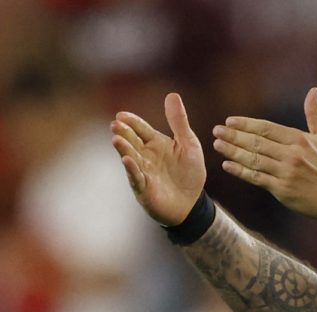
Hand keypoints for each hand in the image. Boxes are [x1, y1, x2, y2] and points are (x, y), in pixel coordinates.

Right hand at [111, 93, 205, 225]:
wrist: (192, 202)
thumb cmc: (189, 173)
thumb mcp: (188, 144)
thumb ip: (179, 122)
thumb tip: (172, 95)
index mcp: (155, 143)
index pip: (140, 129)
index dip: (132, 122)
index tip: (122, 115)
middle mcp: (145, 156)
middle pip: (132, 141)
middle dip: (123, 133)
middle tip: (115, 124)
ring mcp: (143, 171)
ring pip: (130, 157)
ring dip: (123, 149)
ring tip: (116, 139)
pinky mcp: (144, 188)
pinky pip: (136, 177)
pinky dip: (132, 169)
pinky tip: (127, 160)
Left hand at [211, 88, 316, 224]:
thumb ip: (316, 115)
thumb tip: (314, 90)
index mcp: (300, 140)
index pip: (266, 128)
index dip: (246, 124)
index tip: (230, 121)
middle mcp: (291, 154)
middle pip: (256, 142)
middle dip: (234, 136)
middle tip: (216, 131)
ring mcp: (286, 173)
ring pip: (253, 159)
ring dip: (232, 151)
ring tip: (218, 145)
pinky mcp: (282, 190)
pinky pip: (256, 178)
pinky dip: (240, 171)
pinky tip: (228, 165)